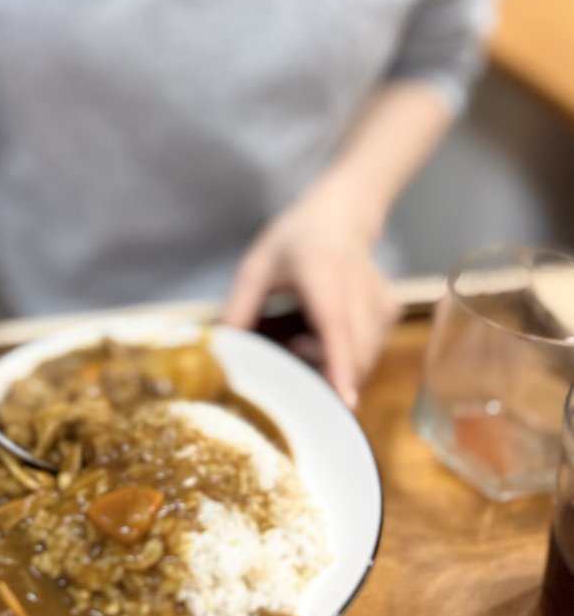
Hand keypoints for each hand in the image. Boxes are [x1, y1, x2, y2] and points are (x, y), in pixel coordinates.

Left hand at [222, 195, 399, 408]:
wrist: (341, 215)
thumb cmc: (295, 240)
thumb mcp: (257, 265)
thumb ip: (239, 307)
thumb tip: (224, 348)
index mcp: (321, 272)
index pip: (334, 325)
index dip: (339, 364)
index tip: (344, 401)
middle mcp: (357, 287)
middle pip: (356, 351)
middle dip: (330, 378)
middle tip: (293, 371)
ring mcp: (380, 299)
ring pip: (367, 355)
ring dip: (335, 366)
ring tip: (302, 340)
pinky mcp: (390, 310)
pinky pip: (373, 349)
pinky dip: (350, 356)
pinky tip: (326, 336)